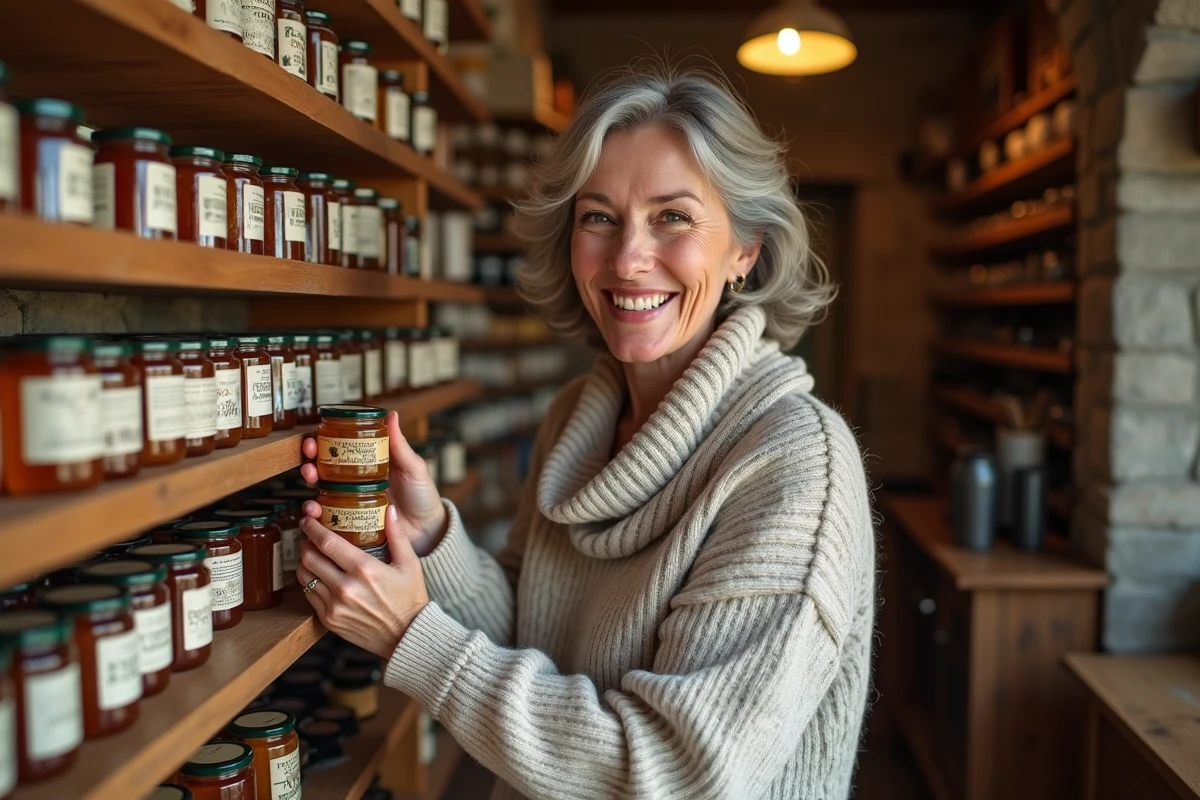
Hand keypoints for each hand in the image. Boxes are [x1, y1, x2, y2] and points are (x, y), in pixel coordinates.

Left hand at [296, 503, 428, 658]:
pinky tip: (319, 575)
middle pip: (309, 557)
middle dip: (305, 541)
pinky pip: (309, 595)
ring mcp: (334, 606)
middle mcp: (346, 588)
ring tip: (312, 554)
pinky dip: (309, 581)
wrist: (406, 637)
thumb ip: (397, 535)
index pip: (327, 542)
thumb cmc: (410, 599)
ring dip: (304, 561)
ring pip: (304, 576)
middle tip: (309, 535)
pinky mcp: (329, 620)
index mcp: (365, 570)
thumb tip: (389, 509)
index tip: (309, 519)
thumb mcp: (410, 564)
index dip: (313, 528)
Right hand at [302, 411, 447, 555]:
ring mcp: (350, 501)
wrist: (427, 530)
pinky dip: (317, 513)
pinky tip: (315, 511)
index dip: (322, 441)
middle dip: (310, 461)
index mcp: (368, 463)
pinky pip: (328, 516)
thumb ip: (400, 445)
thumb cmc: (422, 495)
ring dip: (309, 484)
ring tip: (310, 481)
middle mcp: (354, 481)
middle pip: (323, 467)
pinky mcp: (350, 521)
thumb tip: (392, 415)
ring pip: (320, 490)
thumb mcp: (413, 468)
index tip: (314, 438)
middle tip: (309, 460)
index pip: (339, 447)